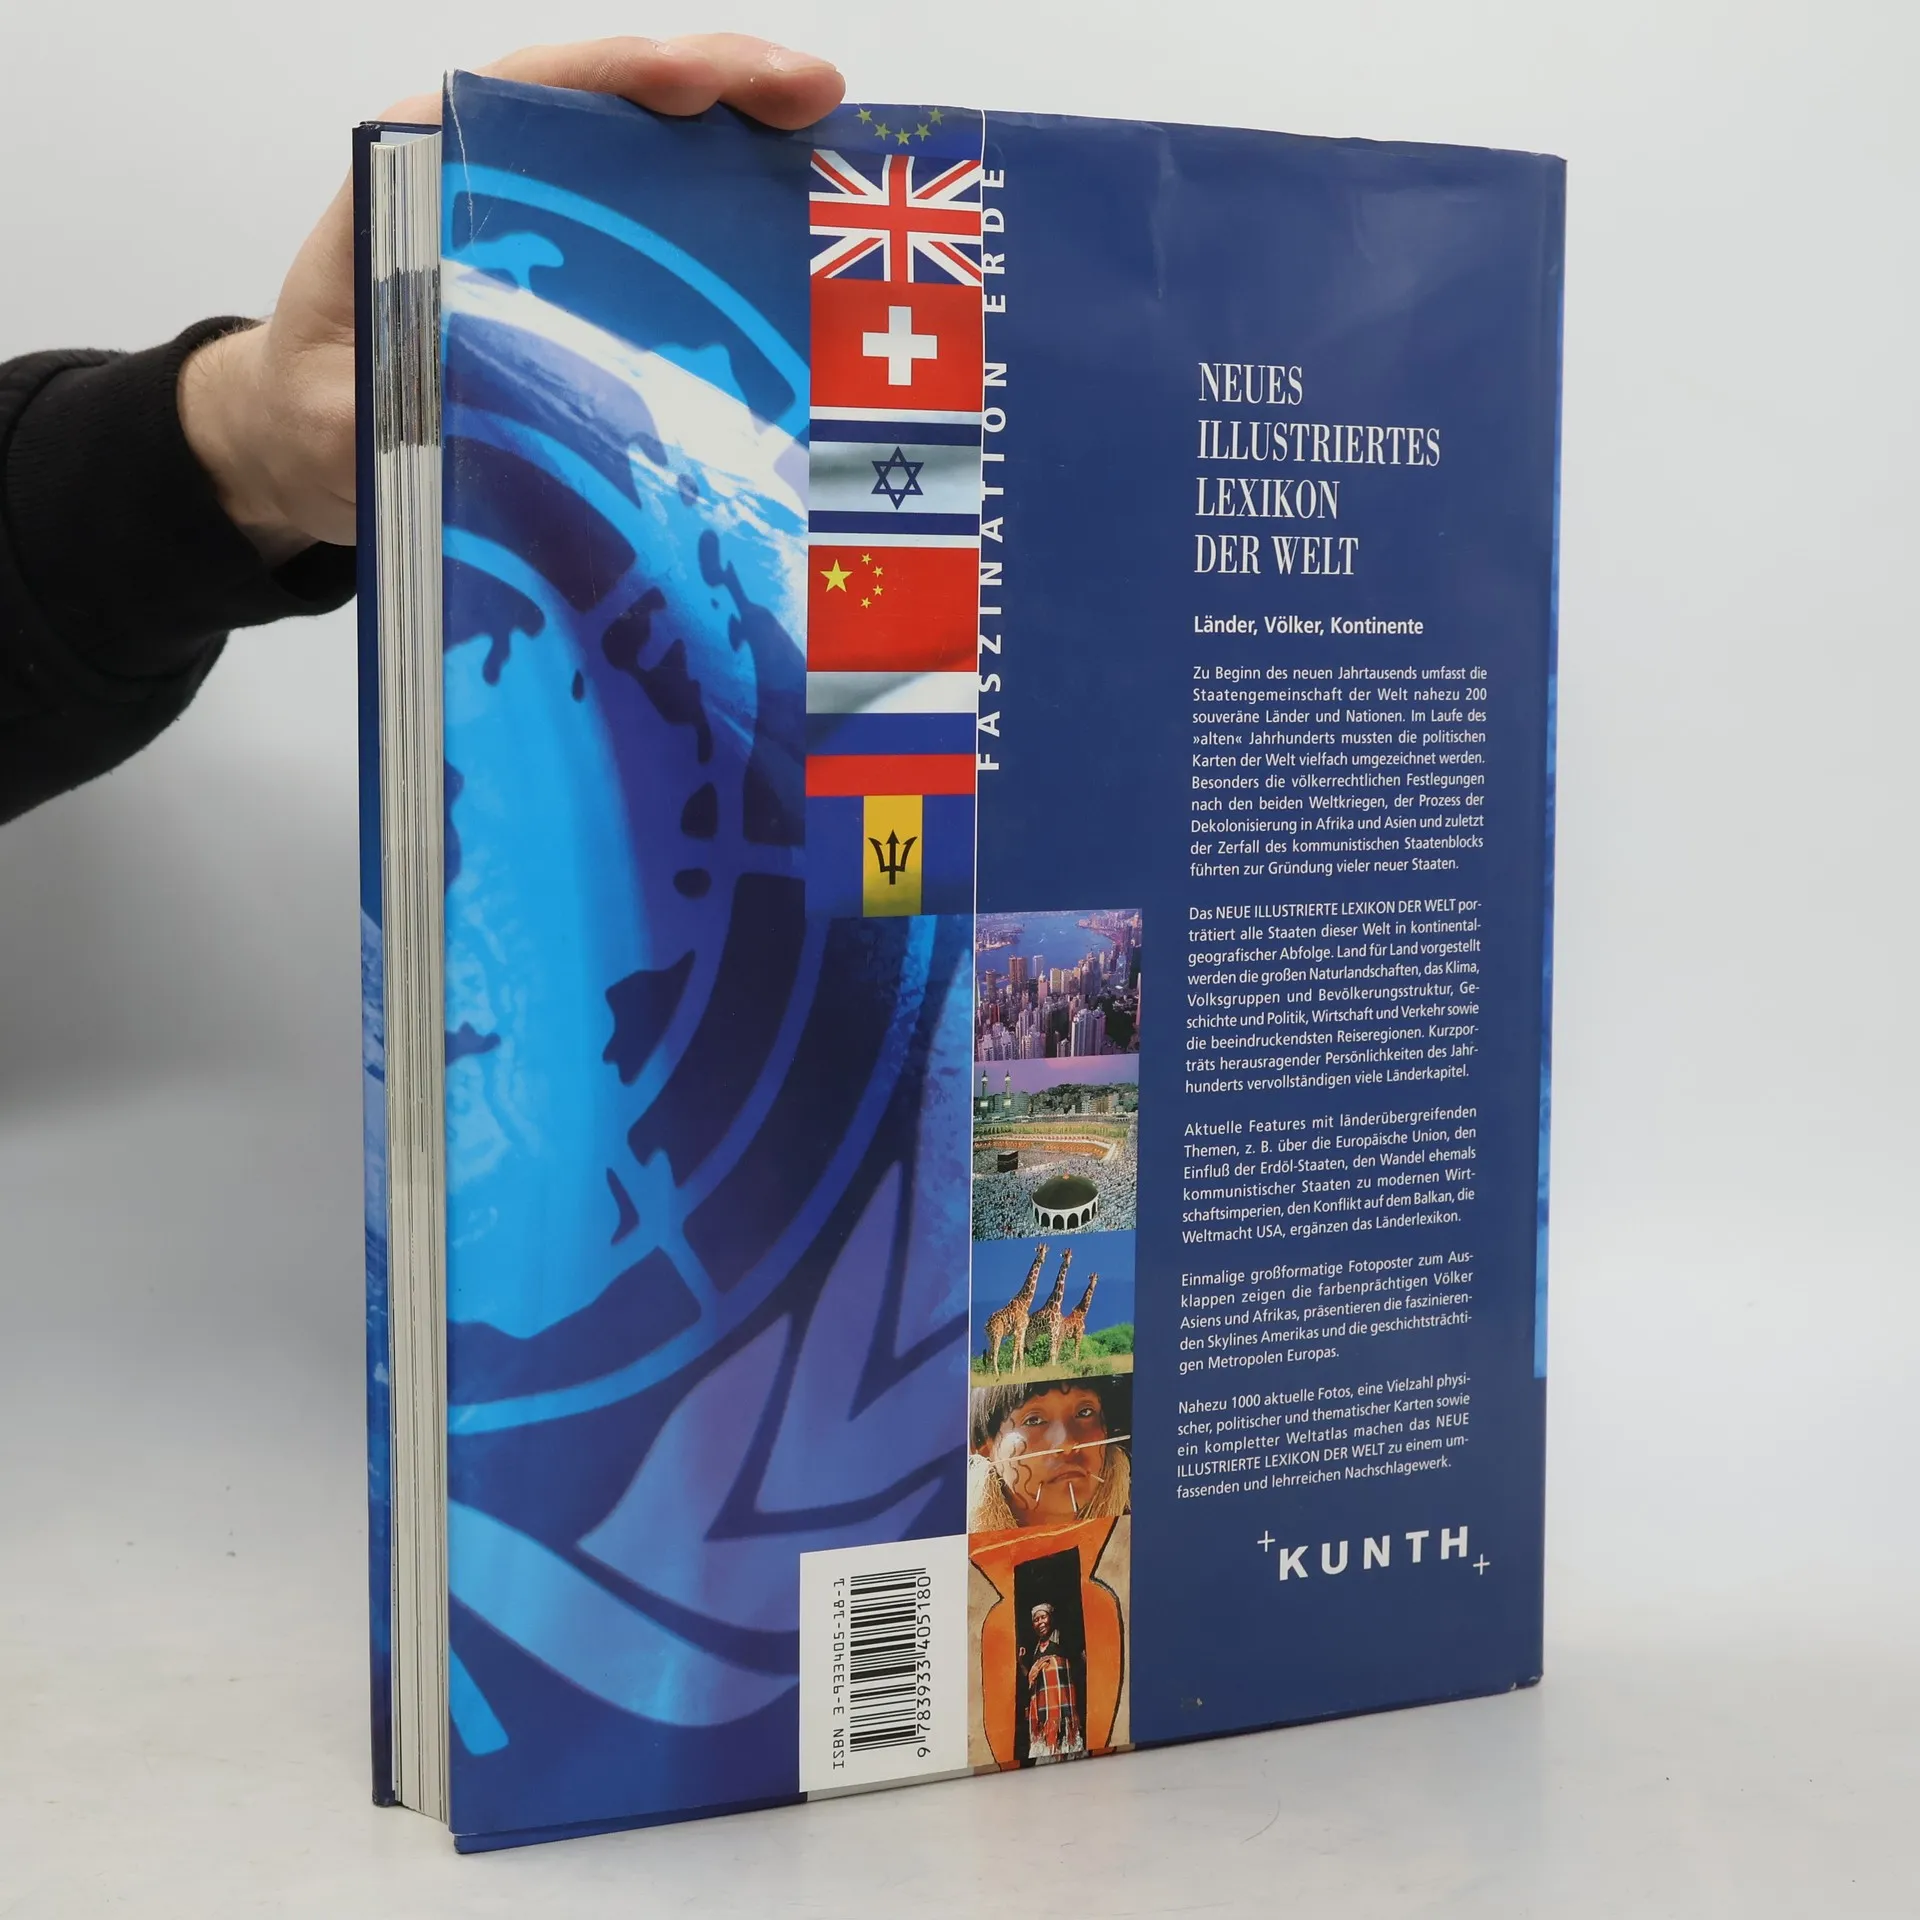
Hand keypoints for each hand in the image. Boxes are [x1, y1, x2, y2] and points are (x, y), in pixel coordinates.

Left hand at [178, 35, 843, 562]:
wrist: (305, 444)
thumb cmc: (314, 409)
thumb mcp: (337, 410)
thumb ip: (396, 405)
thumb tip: (487, 423)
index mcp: (423, 166)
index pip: (536, 90)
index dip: (625, 76)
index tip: (697, 83)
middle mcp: (497, 176)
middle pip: (621, 105)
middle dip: (725, 89)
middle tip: (817, 100)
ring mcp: (550, 227)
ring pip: (658, 166)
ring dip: (748, 156)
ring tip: (834, 162)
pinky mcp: (583, 285)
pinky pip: (667, 243)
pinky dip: (735, 236)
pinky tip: (800, 258)